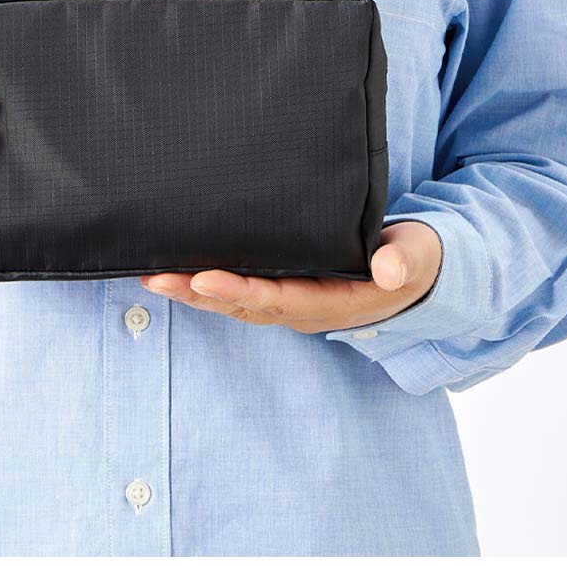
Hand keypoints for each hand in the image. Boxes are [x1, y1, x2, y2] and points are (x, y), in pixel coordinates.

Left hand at [140, 221, 441, 331]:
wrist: (416, 269)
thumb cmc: (414, 258)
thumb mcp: (417, 257)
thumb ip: (405, 262)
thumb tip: (390, 272)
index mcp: (333, 303)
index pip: (279, 299)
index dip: (241, 292)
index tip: (203, 280)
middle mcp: (304, 308)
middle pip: (244, 305)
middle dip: (197, 294)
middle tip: (154, 278)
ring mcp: (291, 301)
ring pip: (234, 301)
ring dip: (191, 291)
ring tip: (149, 275)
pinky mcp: (282, 287)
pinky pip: (239, 290)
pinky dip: (205, 283)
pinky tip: (173, 270)